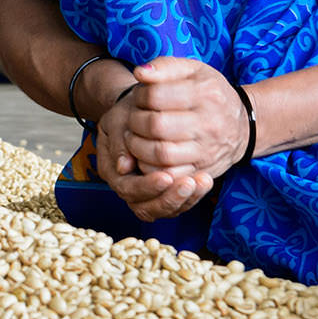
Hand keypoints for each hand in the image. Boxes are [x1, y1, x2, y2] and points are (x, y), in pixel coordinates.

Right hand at [90, 84, 202, 220]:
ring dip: (185, 199)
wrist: (140, 109)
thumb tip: (123, 167)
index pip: (127, 189)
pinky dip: (193, 195)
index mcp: (112, 171)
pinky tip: (205, 180)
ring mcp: (147, 192)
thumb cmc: (128, 113)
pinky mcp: (165, 191)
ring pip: (164, 209)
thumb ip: (119, 143)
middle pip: (146, 208)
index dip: (147, 186)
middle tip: (189, 183)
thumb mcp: (117, 121)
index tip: (166, 176)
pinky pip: (178, 203)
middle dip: (170, 198)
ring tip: (203, 181)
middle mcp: (128, 187)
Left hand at [102, 57, 250, 221]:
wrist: (242, 126)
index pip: (156, 95)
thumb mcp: (193, 70)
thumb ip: (164, 66)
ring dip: (138, 147)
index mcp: (206, 93)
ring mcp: (208, 150)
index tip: (139, 99)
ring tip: (135, 138)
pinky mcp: (203, 171)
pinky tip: (146, 156)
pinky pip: (170, 175)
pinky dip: (151, 169)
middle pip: (156, 126)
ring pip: (161, 154)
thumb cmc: (210, 93)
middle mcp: (210, 123)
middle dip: (135, 123)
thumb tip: (140, 73)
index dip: (139, 97)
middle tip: (133, 120)